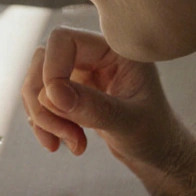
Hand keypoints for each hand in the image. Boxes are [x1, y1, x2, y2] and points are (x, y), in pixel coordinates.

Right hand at [21, 27, 195, 195]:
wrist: (158, 154)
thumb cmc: (155, 134)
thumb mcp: (129, 123)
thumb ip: (93, 108)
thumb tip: (51, 95)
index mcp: (114, 50)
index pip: (63, 40)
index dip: (52, 70)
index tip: (58, 105)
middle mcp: (92, 57)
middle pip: (42, 61)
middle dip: (44, 102)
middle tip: (64, 134)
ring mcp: (78, 74)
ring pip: (36, 84)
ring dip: (44, 117)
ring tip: (71, 144)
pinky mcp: (68, 94)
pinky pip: (39, 102)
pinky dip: (43, 125)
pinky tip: (66, 144)